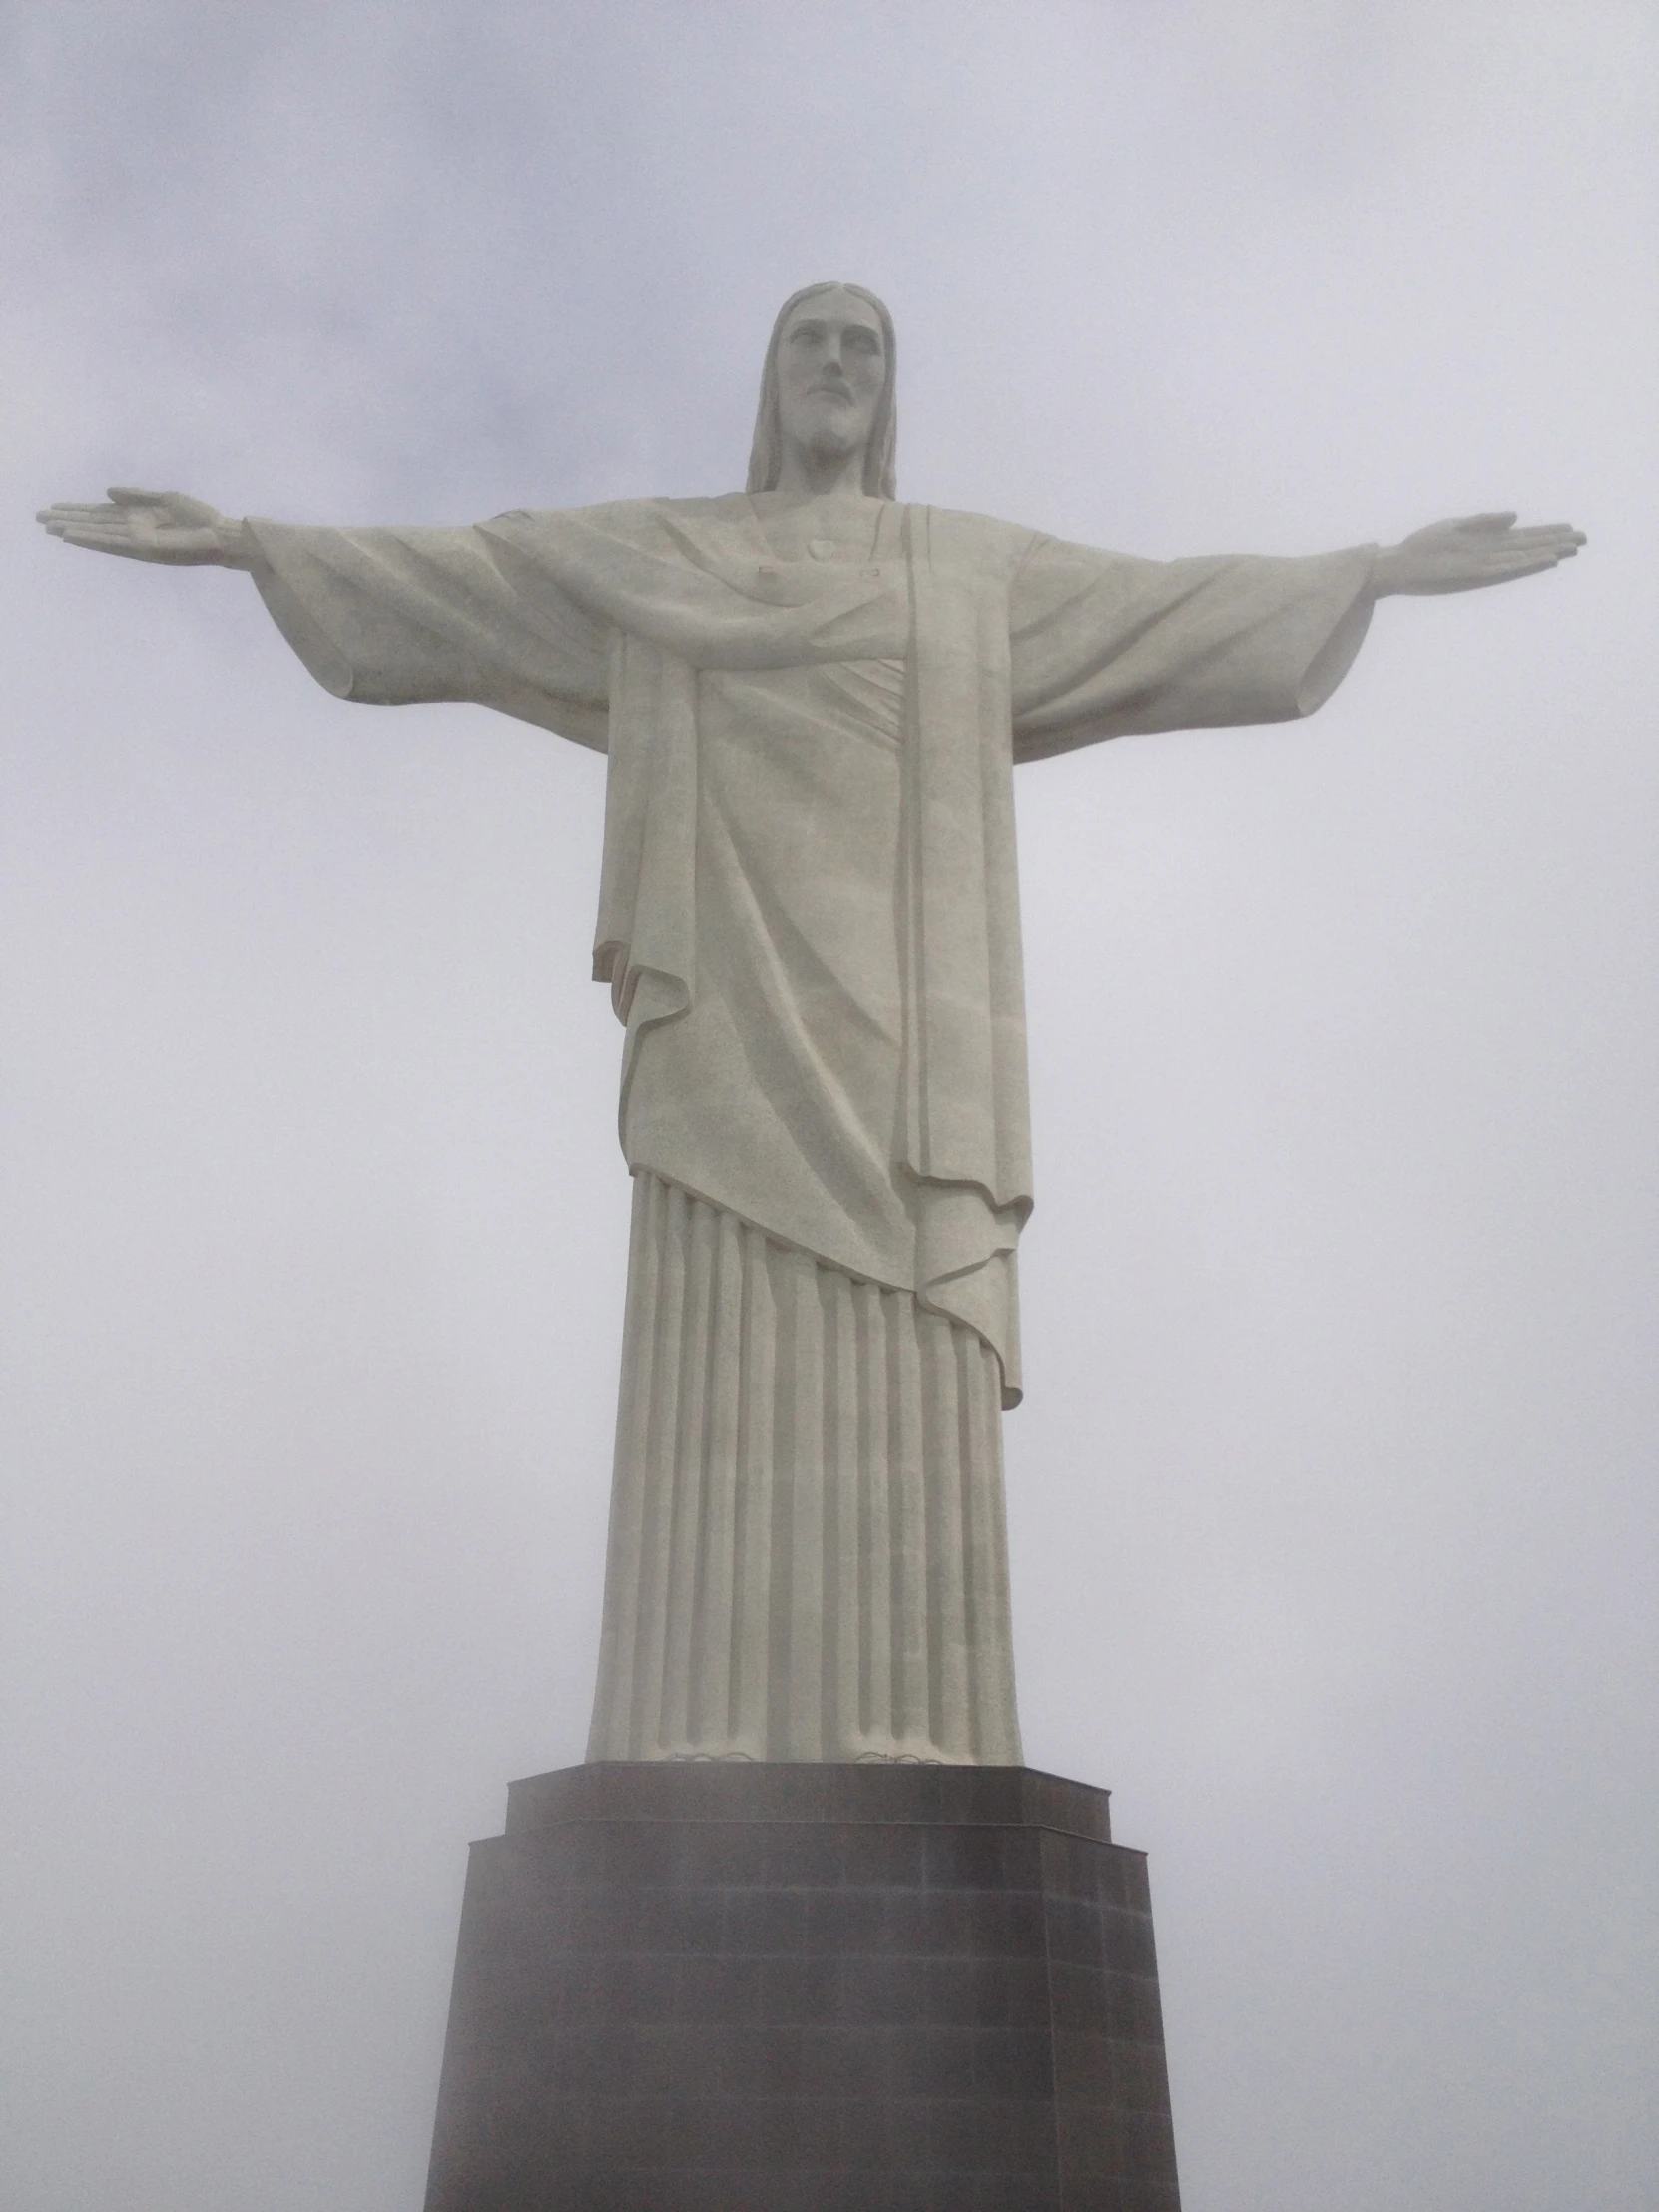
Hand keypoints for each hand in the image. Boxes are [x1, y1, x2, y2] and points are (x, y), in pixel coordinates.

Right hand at [36, 487, 247, 566]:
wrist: (220, 535)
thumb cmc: (199, 518)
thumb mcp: (165, 499)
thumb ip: (136, 496)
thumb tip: (107, 493)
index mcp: (137, 517)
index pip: (100, 514)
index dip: (77, 510)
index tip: (54, 508)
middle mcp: (133, 530)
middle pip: (93, 524)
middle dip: (66, 520)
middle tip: (38, 518)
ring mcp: (136, 541)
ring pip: (97, 534)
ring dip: (72, 530)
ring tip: (48, 527)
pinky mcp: (143, 549)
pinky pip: (112, 543)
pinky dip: (91, 539)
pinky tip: (73, 535)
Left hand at [1372, 512, 1583, 596]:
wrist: (1399, 564)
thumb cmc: (1425, 546)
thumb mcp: (1456, 526)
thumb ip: (1486, 521)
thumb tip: (1516, 516)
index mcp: (1486, 542)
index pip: (1524, 536)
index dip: (1548, 532)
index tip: (1571, 528)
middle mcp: (1489, 554)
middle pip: (1529, 547)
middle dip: (1555, 542)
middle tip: (1584, 540)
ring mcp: (1482, 564)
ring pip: (1522, 558)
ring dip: (1546, 554)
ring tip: (1569, 550)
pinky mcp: (1471, 572)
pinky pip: (1503, 568)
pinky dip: (1523, 564)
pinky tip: (1541, 560)